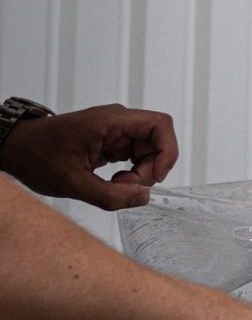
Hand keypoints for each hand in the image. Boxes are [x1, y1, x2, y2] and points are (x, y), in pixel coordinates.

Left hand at [1, 104, 179, 209]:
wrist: (16, 149)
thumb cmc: (36, 155)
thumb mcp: (73, 183)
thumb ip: (110, 196)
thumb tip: (143, 198)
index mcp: (109, 121)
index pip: (159, 125)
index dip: (166, 152)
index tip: (155, 176)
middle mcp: (116, 122)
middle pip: (156, 141)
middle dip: (149, 169)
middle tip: (126, 187)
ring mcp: (114, 131)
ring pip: (148, 151)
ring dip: (139, 173)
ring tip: (115, 185)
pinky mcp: (111, 142)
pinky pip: (134, 156)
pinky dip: (130, 173)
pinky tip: (112, 182)